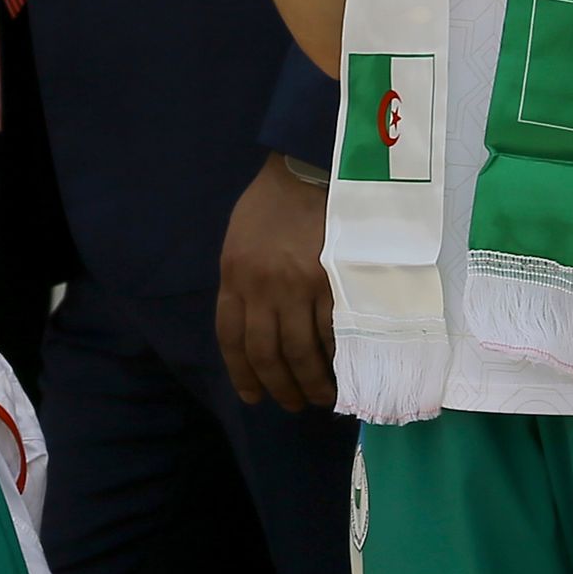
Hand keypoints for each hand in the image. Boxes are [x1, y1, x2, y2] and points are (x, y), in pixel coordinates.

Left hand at [216, 152, 336, 409]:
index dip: (242, 374)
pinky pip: (331, 331)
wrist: (307, 169)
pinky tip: (341, 367)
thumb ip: (242, 284)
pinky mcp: (331, 281)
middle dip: (279, 387)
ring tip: (320, 397)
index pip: (232, 340)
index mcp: (233, 277)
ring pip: (301, 351)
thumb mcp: (238, 243)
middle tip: (293, 404)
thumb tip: (255, 328)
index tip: (254, 397)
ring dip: (311, 382)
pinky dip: (335, 355)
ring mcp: (297, 285)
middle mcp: (261, 287)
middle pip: (267, 353)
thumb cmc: (271, 206)